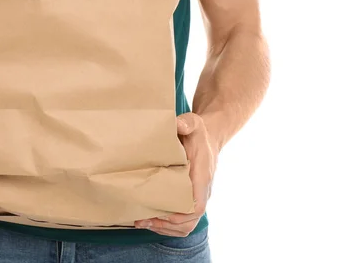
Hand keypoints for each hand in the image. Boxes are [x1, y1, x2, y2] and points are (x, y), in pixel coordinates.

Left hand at [135, 112, 216, 235]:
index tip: (160, 214)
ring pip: (186, 225)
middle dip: (166, 224)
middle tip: (143, 219)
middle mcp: (201, 191)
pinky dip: (166, 224)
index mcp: (202, 177)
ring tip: (142, 222)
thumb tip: (177, 124)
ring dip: (165, 227)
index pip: (197, 205)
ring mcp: (196, 196)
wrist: (209, 137)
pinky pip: (182, 220)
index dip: (180, 215)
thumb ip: (186, 123)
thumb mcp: (194, 123)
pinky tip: (149, 218)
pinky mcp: (189, 196)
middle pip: (189, 221)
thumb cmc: (198, 132)